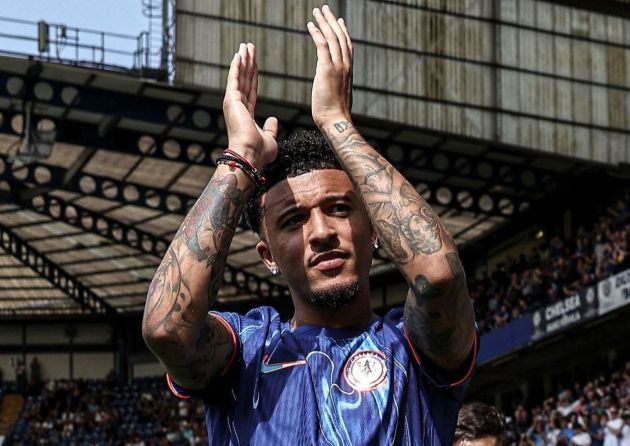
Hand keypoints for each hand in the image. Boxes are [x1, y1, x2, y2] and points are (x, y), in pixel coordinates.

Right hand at [223, 42, 277, 168]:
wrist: (250, 155)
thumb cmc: (259, 152)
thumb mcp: (270, 138)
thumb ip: (270, 128)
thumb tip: (273, 119)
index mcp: (246, 115)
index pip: (251, 90)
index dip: (253, 76)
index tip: (255, 64)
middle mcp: (238, 107)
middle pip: (245, 80)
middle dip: (247, 63)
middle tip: (249, 47)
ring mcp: (233, 103)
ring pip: (240, 77)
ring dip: (242, 60)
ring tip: (245, 46)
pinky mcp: (231, 100)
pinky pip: (234, 79)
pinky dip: (236, 66)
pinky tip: (239, 54)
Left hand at [307, 5, 352, 128]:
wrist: (336, 122)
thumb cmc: (335, 116)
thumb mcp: (338, 97)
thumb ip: (336, 87)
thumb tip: (332, 88)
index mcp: (348, 72)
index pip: (347, 47)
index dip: (343, 32)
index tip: (339, 21)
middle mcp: (345, 66)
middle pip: (341, 37)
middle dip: (332, 21)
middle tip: (325, 9)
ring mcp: (338, 67)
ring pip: (332, 38)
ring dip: (324, 22)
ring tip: (317, 11)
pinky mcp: (327, 69)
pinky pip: (322, 45)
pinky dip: (317, 33)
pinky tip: (310, 25)